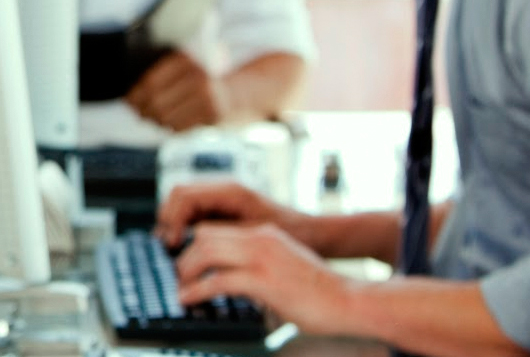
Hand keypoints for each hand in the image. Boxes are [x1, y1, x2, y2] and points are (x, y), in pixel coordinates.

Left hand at [125, 51, 227, 130]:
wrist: (238, 92)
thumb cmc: (202, 80)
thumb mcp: (185, 69)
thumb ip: (161, 75)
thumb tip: (131, 97)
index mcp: (186, 60)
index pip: (151, 82)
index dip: (135, 94)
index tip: (128, 100)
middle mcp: (197, 76)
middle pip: (156, 101)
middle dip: (143, 110)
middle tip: (138, 112)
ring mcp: (207, 97)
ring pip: (166, 117)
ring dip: (156, 120)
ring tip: (153, 117)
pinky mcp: (213, 115)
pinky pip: (180, 127)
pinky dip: (172, 127)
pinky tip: (171, 122)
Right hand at [155, 181, 311, 251]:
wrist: (314, 235)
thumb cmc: (292, 234)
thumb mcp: (255, 236)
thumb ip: (222, 236)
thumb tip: (193, 243)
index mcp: (230, 191)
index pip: (184, 195)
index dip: (172, 219)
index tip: (173, 244)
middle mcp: (223, 190)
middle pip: (177, 196)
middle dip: (167, 220)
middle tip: (168, 248)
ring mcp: (221, 199)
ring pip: (182, 205)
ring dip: (173, 225)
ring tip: (173, 250)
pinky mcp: (223, 211)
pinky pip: (193, 214)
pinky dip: (184, 228)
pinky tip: (186, 248)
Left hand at [175, 223, 356, 335]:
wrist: (351, 300)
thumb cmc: (321, 291)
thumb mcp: (285, 266)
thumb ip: (260, 267)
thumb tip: (234, 282)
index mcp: (265, 234)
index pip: (217, 229)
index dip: (194, 246)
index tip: (185, 264)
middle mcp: (261, 239)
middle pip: (205, 236)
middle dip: (184, 257)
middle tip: (178, 277)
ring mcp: (262, 258)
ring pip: (205, 252)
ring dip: (186, 271)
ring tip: (181, 288)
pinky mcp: (263, 281)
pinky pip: (217, 281)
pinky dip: (197, 290)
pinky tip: (189, 299)